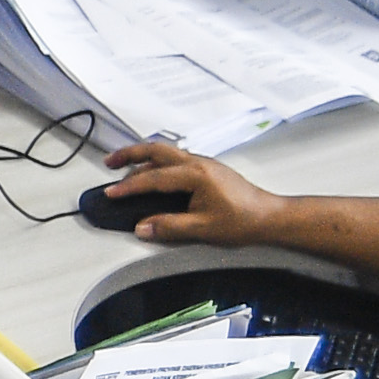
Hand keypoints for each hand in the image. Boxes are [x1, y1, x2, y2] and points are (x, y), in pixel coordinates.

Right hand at [101, 141, 290, 244]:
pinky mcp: (206, 169)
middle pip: (156, 150)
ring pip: (166, 152)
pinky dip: (157, 162)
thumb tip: (142, 227)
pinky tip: (151, 172)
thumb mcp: (202, 228)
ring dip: (142, 156)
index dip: (129, 187)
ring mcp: (203, 163)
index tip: (111, 194)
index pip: (153, 178)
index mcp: (195, 175)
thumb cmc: (242, 220)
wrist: (269, 216)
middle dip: (129, 154)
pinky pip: (175, 158)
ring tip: (124, 166)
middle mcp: (197, 163)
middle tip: (109, 163)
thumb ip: (168, 227)